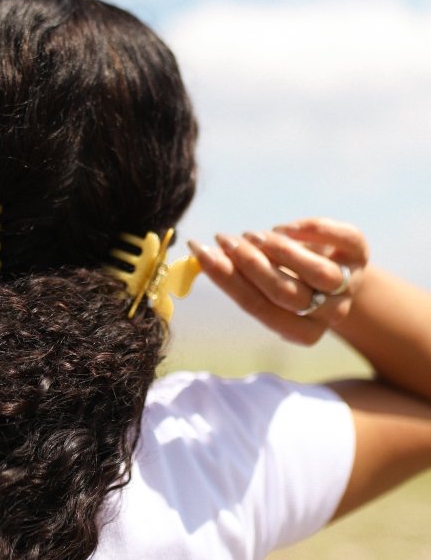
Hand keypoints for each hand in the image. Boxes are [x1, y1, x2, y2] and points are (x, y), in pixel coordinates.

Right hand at [188, 218, 368, 345]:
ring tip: (252, 235)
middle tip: (224, 239)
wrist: (339, 272)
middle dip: (250, 264)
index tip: (201, 253)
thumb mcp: (265, 287)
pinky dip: (313, 230)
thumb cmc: (288, 279)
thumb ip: (239, 277)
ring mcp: (349, 283)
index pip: (260, 308)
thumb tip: (199, 254)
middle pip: (288, 294)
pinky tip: (284, 228)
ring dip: (280, 250)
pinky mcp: (360, 252)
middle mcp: (330, 312)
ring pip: (319, 274)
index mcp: (304, 332)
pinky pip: (343, 239)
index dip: (228, 280)